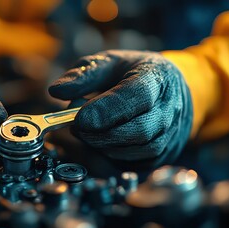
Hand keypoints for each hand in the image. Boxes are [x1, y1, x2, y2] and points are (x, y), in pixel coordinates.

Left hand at [49, 50, 192, 166]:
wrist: (168, 88)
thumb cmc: (132, 73)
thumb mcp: (108, 63)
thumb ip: (83, 75)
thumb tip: (56, 91)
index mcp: (157, 75)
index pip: (139, 95)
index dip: (108, 109)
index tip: (80, 118)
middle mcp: (171, 106)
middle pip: (140, 129)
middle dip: (102, 133)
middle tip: (77, 126)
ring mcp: (172, 133)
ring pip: (139, 150)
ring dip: (106, 146)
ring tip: (88, 132)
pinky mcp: (165, 153)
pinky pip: (138, 163)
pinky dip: (114, 155)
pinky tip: (102, 142)